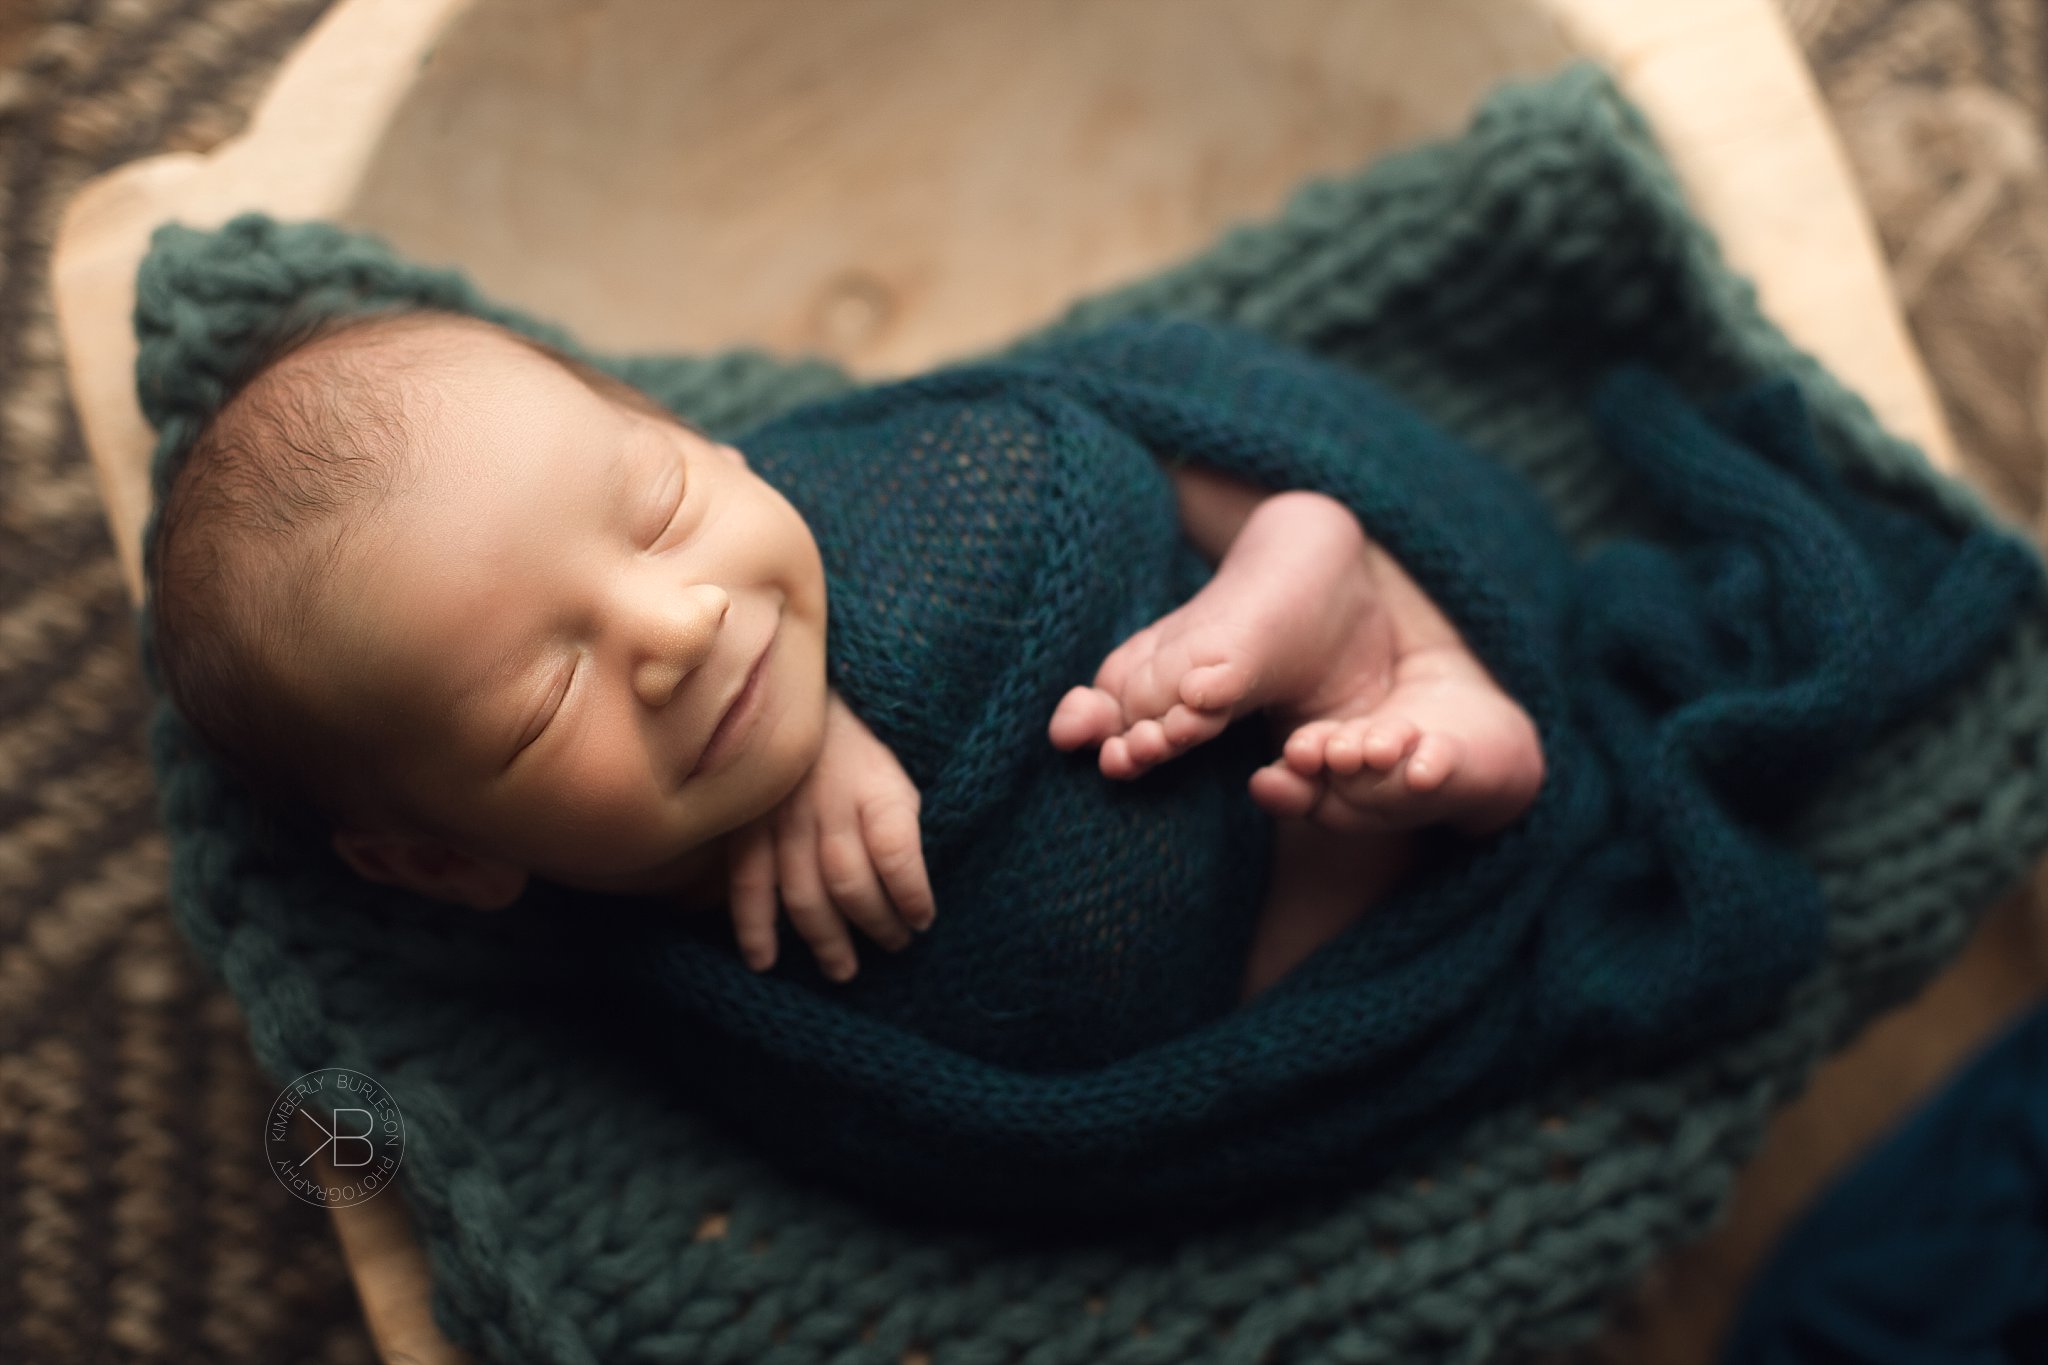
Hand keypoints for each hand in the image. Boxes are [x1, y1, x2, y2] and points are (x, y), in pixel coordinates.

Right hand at [726, 689, 934, 981]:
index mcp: (876, 786)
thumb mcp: (900, 771)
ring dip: (826, 940)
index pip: (897, 851)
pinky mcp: (746, 828)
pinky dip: (754, 928)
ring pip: (804, 894)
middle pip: (851, 882)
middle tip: (895, 947)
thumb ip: (905, 825)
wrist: (798, 699)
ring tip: (845, 969)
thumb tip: (918, 894)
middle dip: (877, 925)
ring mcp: (782, 817)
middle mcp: (828, 804)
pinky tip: (766, 961)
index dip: (913, 894)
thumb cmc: (862, 747)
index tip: (925, 919)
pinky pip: (748, 885)